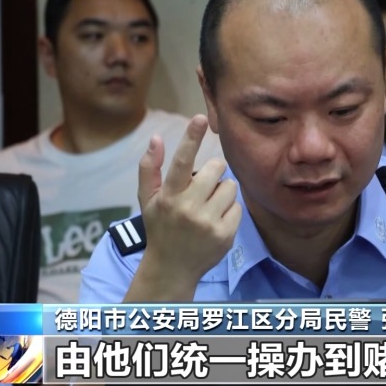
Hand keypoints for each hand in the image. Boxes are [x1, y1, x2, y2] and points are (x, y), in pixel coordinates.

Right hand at [137, 114, 241, 284]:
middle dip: (214, 172)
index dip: (191, 138)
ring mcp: (208, 223)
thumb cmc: (161, 226)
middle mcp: (188, 209)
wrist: (172, 268)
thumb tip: (156, 138)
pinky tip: (216, 221)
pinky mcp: (225, 235)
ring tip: (209, 206)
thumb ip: (149, 168)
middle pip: (217, 168)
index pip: (181, 161)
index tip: (200, 118)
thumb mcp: (148, 199)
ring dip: (222, 192)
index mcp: (168, 196)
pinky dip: (230, 211)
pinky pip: (238, 207)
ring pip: (230, 186)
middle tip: (204, 186)